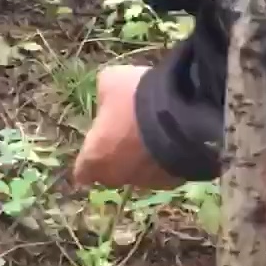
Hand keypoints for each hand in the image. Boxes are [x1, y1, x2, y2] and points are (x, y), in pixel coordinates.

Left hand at [72, 65, 181, 189]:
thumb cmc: (135, 100)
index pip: (82, 171)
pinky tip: (173, 140)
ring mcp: (147, 182)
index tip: (97, 144)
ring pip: (139, 173)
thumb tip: (106, 101)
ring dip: (142, 158)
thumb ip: (102, 98)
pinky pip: (164, 171)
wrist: (183, 113)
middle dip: (116, 158)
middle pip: (111, 174)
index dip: (89, 157)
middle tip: (126, 134)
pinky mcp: (174, 181)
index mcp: (95, 158)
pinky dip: (165, 159)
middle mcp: (118, 177)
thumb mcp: (110, 82)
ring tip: (153, 134)